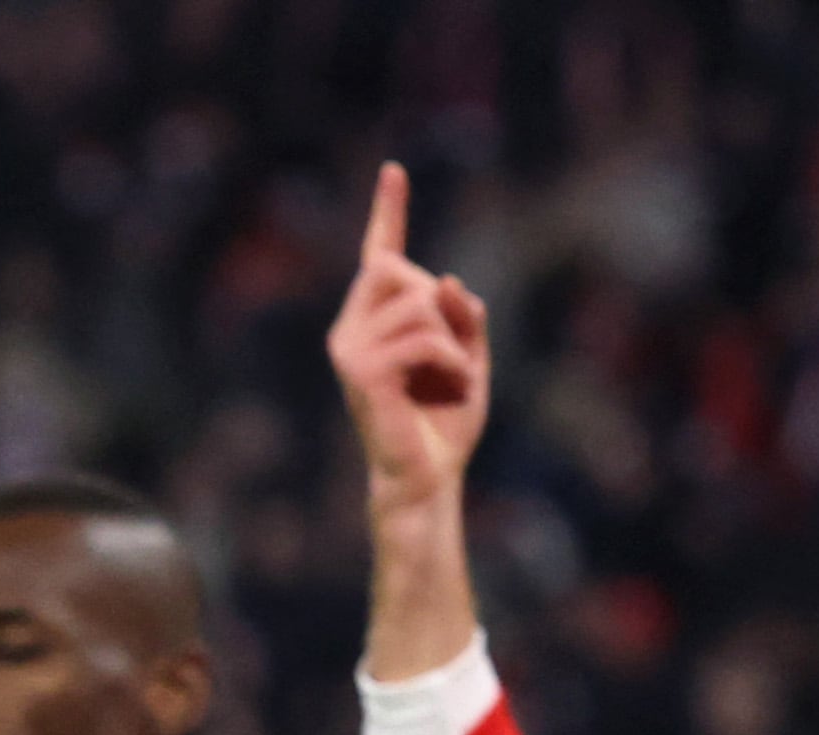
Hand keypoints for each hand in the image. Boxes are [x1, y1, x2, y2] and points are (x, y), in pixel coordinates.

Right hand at [328, 162, 490, 516]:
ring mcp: (350, 348)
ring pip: (418, 301)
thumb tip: (447, 280)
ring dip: (452, 339)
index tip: (394, 171)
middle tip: (452, 354)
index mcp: (374, 321)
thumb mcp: (469, 358)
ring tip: (454, 376)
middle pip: (399, 268)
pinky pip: (422, 335)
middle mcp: (352, 328)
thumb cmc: (444, 424)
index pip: (380, 254)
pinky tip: (451, 383)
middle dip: (439, 302)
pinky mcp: (359, 370)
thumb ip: (463, 317)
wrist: (427, 478)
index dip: (387, 211)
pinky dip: (451, 357)